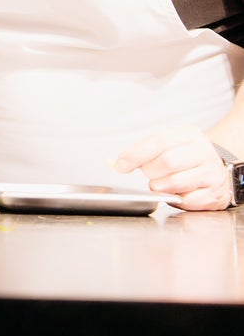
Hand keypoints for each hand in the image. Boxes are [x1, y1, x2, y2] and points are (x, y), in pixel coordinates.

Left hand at [115, 126, 236, 210]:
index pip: (160, 141)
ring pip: (175, 182)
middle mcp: (203, 152)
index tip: (121, 164)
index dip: (136, 154)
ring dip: (160, 187)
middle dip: (150, 172)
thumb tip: (118, 164)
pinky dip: (175, 199)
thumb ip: (143, 151)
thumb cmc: (186, 158)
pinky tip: (177, 192)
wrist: (217, 172)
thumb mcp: (168, 145)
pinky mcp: (214, 194)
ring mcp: (211, 174)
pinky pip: (186, 200)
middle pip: (167, 162)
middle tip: (150, 174)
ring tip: (162, 183)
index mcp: (189, 135)